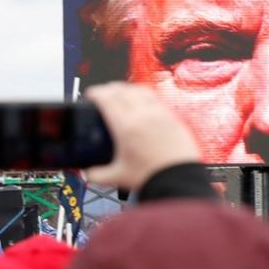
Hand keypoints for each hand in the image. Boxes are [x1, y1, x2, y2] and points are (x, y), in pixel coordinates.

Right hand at [85, 82, 201, 190]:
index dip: (95, 92)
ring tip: (121, 95)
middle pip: (123, 90)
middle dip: (109, 89)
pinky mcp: (173, 118)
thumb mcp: (117, 176)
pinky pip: (156, 99)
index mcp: (126, 126)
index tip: (90, 94)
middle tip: (102, 94)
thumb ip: (97, 174)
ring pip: (141, 91)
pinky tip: (143, 104)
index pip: (107, 98)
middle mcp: (144, 115)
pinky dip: (144, 96)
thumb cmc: (153, 177)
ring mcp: (161, 114)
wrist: (180, 179)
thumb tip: (88, 172)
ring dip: (127, 89)